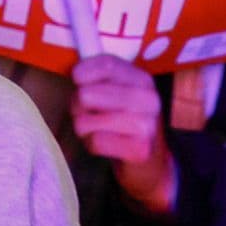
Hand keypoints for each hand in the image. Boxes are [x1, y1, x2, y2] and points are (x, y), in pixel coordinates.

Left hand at [70, 54, 178, 218]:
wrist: (150, 161)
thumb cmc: (123, 120)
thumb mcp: (118, 91)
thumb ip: (99, 77)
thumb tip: (74, 72)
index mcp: (143, 79)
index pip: (106, 64)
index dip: (82, 72)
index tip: (78, 80)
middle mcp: (148, 99)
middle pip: (86, 94)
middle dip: (78, 106)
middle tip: (89, 113)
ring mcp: (146, 125)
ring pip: (85, 121)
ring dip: (84, 128)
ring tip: (99, 129)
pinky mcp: (140, 150)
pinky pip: (95, 142)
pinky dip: (92, 145)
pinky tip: (107, 145)